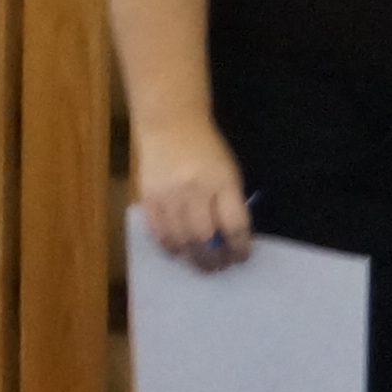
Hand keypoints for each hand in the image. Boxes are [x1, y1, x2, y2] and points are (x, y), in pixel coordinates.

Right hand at [134, 123, 251, 269]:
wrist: (171, 125)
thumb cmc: (207, 151)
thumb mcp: (229, 173)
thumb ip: (231, 204)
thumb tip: (231, 240)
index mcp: (222, 183)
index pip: (235, 226)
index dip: (240, 248)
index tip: (242, 257)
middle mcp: (194, 191)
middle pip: (206, 239)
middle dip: (216, 259)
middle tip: (221, 267)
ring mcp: (169, 196)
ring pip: (181, 241)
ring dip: (194, 259)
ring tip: (202, 265)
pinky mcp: (149, 199)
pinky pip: (159, 233)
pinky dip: (171, 248)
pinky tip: (180, 251)